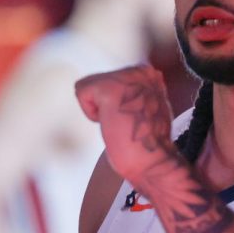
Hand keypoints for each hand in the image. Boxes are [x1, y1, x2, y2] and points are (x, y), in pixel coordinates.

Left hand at [75, 65, 177, 184]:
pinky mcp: (109, 88)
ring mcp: (126, 77)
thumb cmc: (146, 145)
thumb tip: (114, 95)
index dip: (115, 105)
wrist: (152, 161)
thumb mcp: (147, 109)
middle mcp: (140, 71)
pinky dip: (90, 113)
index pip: (112, 80)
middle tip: (125, 123)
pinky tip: (111, 123)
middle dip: (106, 106)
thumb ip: (134, 96)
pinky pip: (81, 92)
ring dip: (98, 110)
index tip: (132, 120)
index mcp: (150, 75)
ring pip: (88, 86)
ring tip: (119, 123)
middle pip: (99, 81)